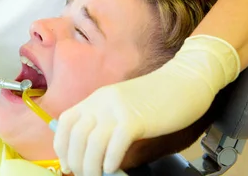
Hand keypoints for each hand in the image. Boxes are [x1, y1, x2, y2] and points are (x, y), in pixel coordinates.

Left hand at [53, 35, 240, 175]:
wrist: (185, 80)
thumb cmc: (157, 98)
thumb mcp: (122, 105)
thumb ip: (106, 122)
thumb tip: (91, 152)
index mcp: (97, 98)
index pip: (66, 121)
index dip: (62, 146)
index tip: (68, 164)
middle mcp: (102, 102)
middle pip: (76, 135)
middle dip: (76, 161)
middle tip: (84, 174)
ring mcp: (118, 109)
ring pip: (92, 143)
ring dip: (91, 166)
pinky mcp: (136, 119)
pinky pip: (116, 144)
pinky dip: (110, 160)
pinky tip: (113, 169)